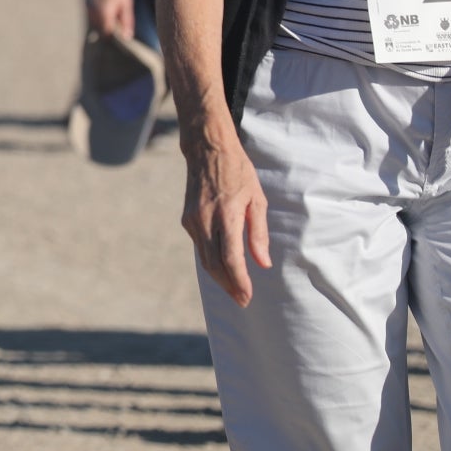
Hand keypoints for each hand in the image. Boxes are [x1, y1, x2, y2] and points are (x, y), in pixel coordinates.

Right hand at [85, 0, 134, 38]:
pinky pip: (90, 11)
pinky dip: (96, 11)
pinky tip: (105, 1)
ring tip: (111, 7)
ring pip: (93, 19)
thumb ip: (126, 22)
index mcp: (103, 14)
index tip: (121, 31)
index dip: (114, 34)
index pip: (107, 33)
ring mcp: (86, 4)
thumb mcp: (127, 4)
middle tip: (118, 18)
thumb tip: (127, 36)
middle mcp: (92, 11)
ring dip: (101, 18)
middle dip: (107, 26)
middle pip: (99, 27)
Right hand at [181, 128, 270, 307]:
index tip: (248, 297)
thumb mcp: (257, 199)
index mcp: (227, 215)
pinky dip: (211, 260)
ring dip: (219, 276)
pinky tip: (223, 266)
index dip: (240, 281)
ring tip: (235, 289)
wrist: (206, 150)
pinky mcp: (187, 219)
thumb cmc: (238, 171)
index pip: (231, 258)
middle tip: (242, 300)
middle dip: (229, 285)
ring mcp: (192, 220)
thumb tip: (263, 263)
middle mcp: (205, 220)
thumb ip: (259, 233)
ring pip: (204, 258)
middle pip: (215, 264)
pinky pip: (200, 246)